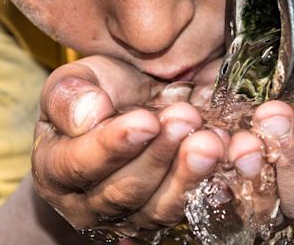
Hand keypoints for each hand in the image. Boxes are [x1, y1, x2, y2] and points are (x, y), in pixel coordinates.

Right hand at [30, 56, 224, 239]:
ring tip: (211, 140)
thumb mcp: (74, 81)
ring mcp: (134, 213)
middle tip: (186, 119)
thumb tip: (87, 116)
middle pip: (124, 192)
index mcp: (57, 170)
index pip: (78, 166)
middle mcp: (92, 203)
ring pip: (162, 207)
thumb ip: (68, 96)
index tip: (145, 121)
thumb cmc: (98, 92)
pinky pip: (197, 207)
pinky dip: (219, 181)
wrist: (129, 106)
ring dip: (190, 174)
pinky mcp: (170, 209)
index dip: (112, 146)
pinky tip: (236, 154)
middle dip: (158, 157)